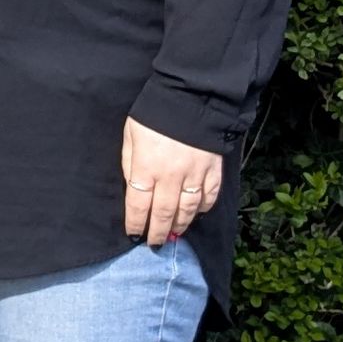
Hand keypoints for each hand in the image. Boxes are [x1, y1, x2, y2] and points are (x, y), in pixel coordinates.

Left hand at [121, 117, 224, 246]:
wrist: (190, 97)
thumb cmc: (154, 114)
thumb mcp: (131, 135)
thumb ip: (130, 162)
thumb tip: (132, 186)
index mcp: (146, 168)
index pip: (138, 205)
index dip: (135, 223)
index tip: (133, 234)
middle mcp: (170, 177)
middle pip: (163, 213)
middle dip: (158, 232)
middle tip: (154, 243)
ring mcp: (194, 175)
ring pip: (187, 209)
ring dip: (180, 225)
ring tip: (174, 234)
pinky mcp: (213, 170)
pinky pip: (209, 196)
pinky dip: (203, 208)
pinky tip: (197, 213)